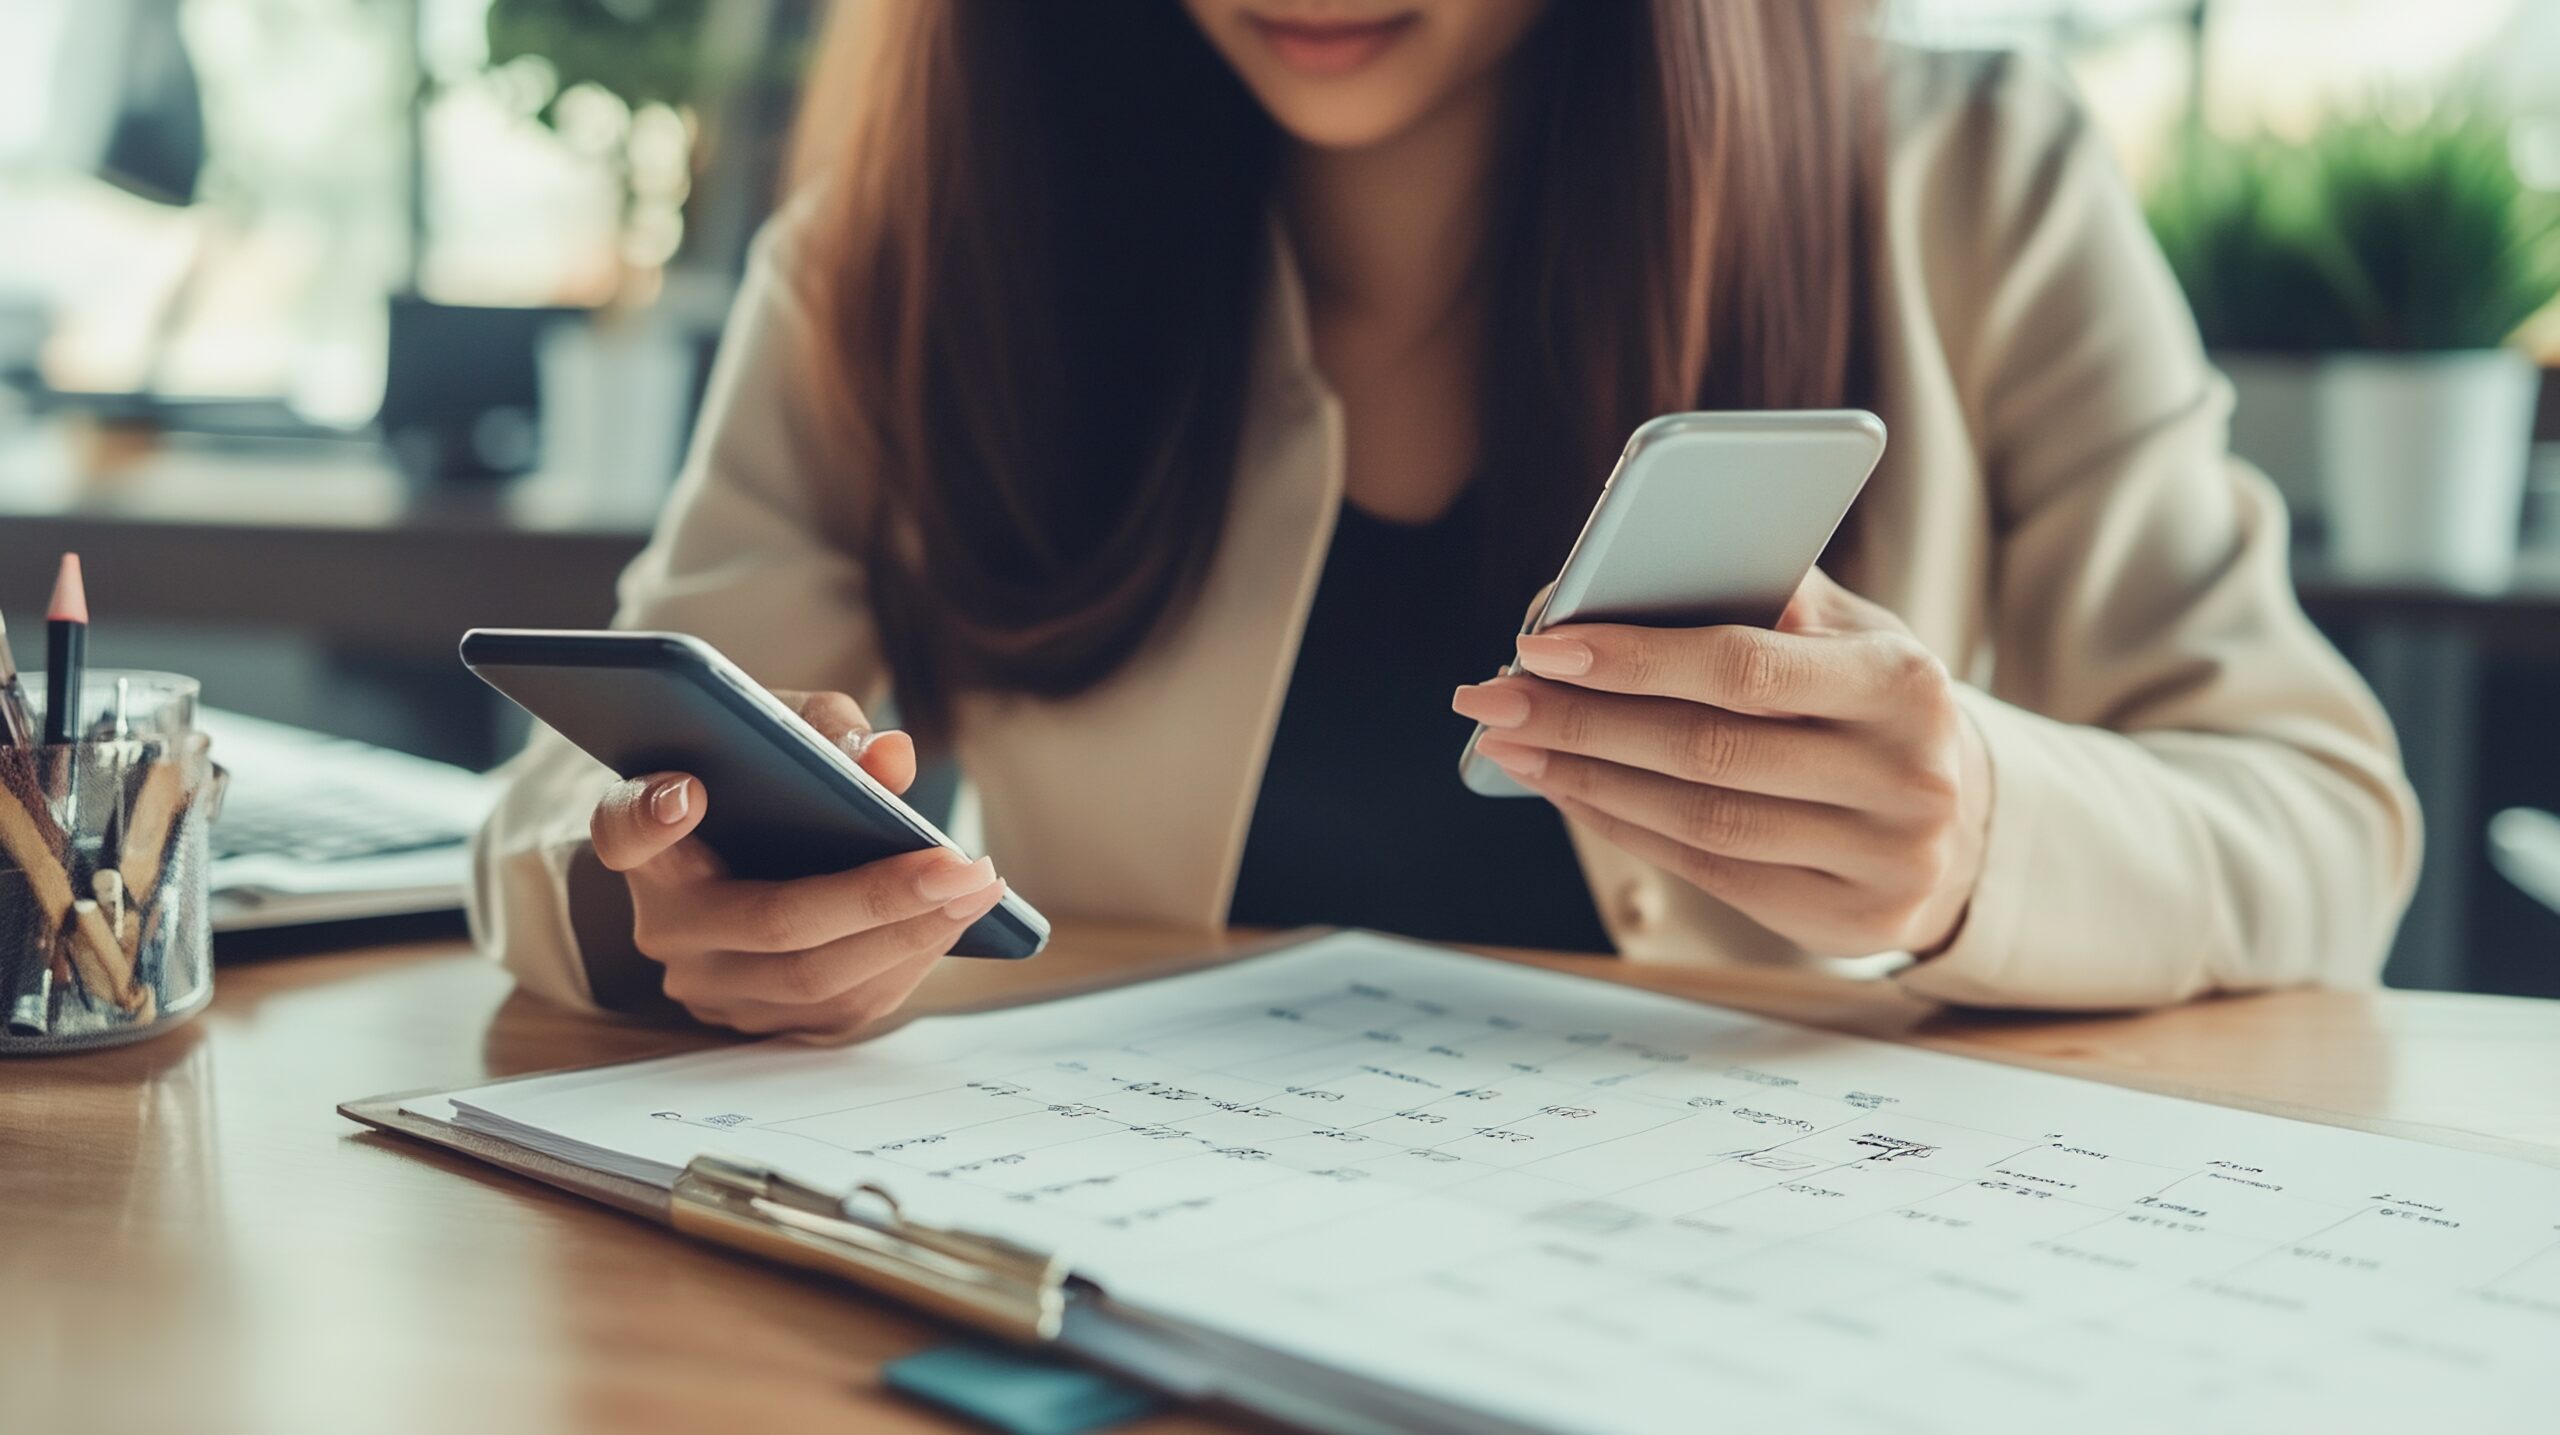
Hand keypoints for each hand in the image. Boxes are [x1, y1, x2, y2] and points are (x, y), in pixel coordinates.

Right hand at [586, 691, 1006, 1037]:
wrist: (743, 864)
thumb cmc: (761, 788)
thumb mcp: (780, 738)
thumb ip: (823, 730)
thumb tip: (890, 758)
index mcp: (651, 847)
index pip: (624, 833)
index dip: (649, 816)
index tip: (689, 790)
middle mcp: (667, 928)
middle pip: (770, 922)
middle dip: (878, 897)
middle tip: (961, 865)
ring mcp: (712, 988)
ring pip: (815, 981)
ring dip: (913, 935)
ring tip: (980, 888)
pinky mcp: (762, 1023)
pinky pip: (843, 1009)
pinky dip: (909, 961)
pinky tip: (956, 919)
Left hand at [1452, 569, 1990, 956]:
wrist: (1963, 818)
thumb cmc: (1871, 703)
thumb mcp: (1851, 635)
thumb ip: (1767, 597)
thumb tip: (1627, 567)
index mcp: (1905, 684)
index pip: (1744, 668)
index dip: (1632, 659)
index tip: (1538, 645)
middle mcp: (1905, 778)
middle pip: (1707, 751)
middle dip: (1581, 721)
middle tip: (1490, 697)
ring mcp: (1882, 861)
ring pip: (1700, 820)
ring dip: (1586, 779)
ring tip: (1510, 745)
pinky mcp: (1847, 921)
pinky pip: (1708, 872)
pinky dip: (1623, 827)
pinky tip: (1568, 790)